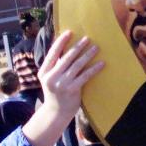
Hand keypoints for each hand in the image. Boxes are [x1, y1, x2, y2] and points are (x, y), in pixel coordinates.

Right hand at [22, 31, 103, 145]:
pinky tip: (101, 63)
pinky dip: (94, 68)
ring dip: (88, 55)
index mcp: (44, 71)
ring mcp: (62, 84)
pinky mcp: (72, 90)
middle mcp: (51, 77)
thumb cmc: (55, 92)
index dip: (61, 42)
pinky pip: (85, 76)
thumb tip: (64, 47)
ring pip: (77, 65)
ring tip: (96, 48)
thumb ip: (55, 65)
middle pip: (67, 58)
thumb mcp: (49, 78)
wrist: (56, 112)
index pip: (53, 53)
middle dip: (78, 47)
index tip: (70, 32)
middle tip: (88, 38)